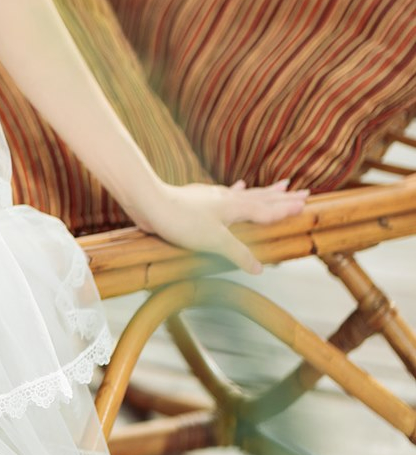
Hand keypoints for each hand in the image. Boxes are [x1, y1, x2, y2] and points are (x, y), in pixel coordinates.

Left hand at [124, 175, 309, 277]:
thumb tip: (260, 269)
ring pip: (247, 194)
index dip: (285, 209)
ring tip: (281, 185)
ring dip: (264, 192)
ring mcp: (213, 198)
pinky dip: (236, 191)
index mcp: (235, 208)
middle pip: (262, 198)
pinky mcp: (199, 199)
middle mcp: (227, 200)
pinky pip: (225, 193)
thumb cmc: (182, 221)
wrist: (150, 203)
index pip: (267, 210)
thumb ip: (238, 254)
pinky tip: (239, 185)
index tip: (305, 204)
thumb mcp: (214, 242)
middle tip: (304, 190)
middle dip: (282, 197)